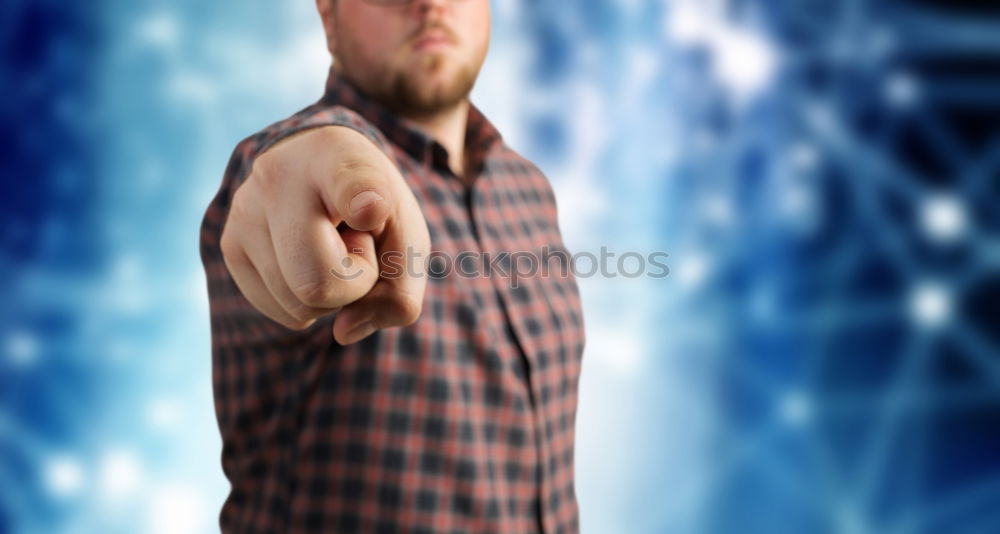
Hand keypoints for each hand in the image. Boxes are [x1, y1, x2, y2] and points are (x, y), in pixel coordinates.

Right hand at [220, 126, 430, 344]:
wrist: (318, 172)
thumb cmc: (373, 207)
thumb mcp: (407, 238)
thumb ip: (400, 291)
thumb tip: (342, 331)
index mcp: (340, 158)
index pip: (351, 185)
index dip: (361, 201)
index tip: (370, 209)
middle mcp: (280, 177)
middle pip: (318, 282)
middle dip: (354, 285)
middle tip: (357, 245)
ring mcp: (245, 210)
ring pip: (297, 303)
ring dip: (330, 293)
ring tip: (329, 246)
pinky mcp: (229, 243)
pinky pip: (280, 311)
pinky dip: (304, 300)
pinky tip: (305, 259)